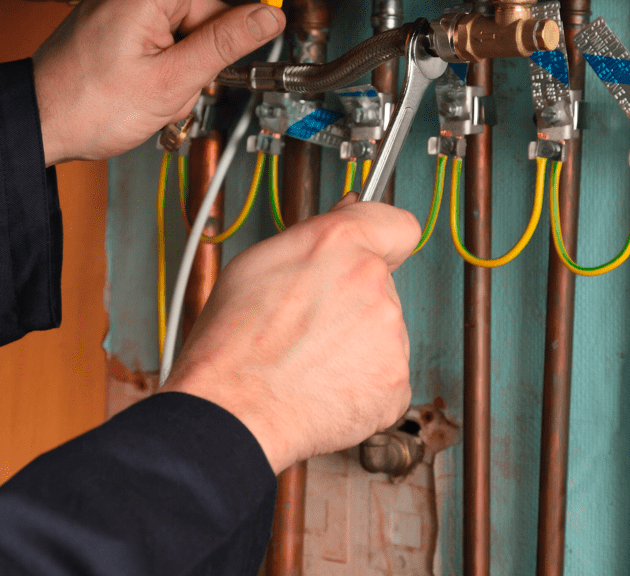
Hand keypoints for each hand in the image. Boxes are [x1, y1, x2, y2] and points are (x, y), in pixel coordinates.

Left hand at [32, 0, 285, 165]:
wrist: (40, 125)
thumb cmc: (86, 105)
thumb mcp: (171, 80)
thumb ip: (224, 44)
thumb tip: (266, 18)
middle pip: (202, 0)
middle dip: (208, 43)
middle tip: (192, 77)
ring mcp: (124, 8)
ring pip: (184, 27)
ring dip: (186, 62)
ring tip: (161, 91)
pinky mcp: (117, 28)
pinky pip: (162, 39)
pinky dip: (166, 65)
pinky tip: (150, 90)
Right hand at [160, 195, 418, 473]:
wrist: (233, 410)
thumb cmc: (233, 341)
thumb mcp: (256, 263)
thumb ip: (313, 238)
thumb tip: (342, 218)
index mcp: (339, 243)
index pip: (397, 224)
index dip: (382, 238)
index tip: (374, 248)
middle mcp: (373, 282)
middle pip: (380, 284)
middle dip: (350, 299)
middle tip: (306, 322)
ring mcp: (391, 335)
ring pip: (380, 331)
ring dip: (354, 342)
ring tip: (306, 359)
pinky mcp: (396, 382)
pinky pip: (384, 374)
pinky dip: (360, 382)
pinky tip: (321, 385)